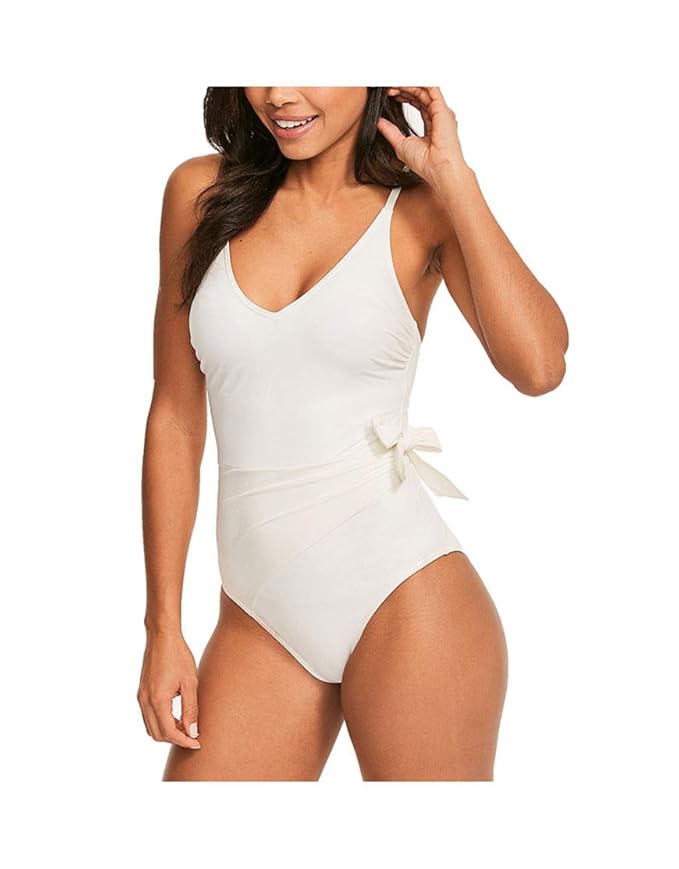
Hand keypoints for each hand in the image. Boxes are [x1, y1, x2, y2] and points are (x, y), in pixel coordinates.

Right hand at [137, 631, 200, 749]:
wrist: (162, 637)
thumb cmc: (179, 656)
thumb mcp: (190, 683)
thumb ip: (191, 709)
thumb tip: (192, 732)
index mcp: (157, 700)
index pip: (168, 732)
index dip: (183, 741)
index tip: (197, 742)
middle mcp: (145, 701)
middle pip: (157, 734)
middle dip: (175, 739)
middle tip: (193, 735)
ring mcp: (141, 697)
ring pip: (151, 727)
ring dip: (167, 732)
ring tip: (186, 726)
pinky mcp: (141, 693)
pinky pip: (148, 717)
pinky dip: (161, 722)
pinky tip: (176, 716)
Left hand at [377, 86, 471, 188]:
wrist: (437, 170)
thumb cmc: (426, 164)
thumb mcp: (400, 144)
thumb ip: (390, 131)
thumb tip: (379, 122)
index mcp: (432, 125)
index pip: (418, 104)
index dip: (404, 97)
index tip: (390, 95)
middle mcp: (439, 117)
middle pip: (421, 95)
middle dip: (404, 89)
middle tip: (390, 88)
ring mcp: (442, 113)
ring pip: (425, 90)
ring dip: (409, 85)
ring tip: (394, 85)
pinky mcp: (442, 110)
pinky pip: (431, 89)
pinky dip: (418, 84)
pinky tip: (405, 83)